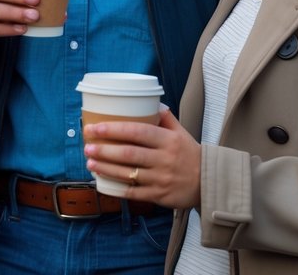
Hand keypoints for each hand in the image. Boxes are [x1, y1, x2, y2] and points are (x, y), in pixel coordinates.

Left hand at [83, 105, 201, 209]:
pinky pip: (133, 193)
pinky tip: (103, 182)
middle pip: (129, 154)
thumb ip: (165, 118)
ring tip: (90, 161)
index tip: (96, 128)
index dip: (114, 129)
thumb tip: (151, 101)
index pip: (138, 132)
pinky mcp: (159, 196)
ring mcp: (161, 179)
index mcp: (169, 141)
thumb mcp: (181, 133)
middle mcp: (164, 159)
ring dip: (106, 168)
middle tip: (87, 146)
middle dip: (105, 150)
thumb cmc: (190, 154)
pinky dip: (116, 188)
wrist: (209, 183)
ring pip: (128, 173)